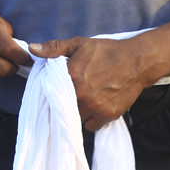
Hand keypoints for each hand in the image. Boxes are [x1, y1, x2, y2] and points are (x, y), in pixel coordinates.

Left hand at [29, 36, 147, 131]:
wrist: (137, 61)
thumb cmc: (107, 51)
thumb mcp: (79, 44)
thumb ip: (54, 47)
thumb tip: (32, 49)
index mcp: (72, 76)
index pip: (52, 91)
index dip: (53, 91)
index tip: (57, 90)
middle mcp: (81, 94)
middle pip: (63, 106)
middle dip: (65, 102)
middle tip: (73, 95)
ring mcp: (95, 106)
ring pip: (76, 118)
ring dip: (77, 112)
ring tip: (84, 101)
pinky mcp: (107, 115)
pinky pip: (90, 126)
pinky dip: (90, 119)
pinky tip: (94, 107)